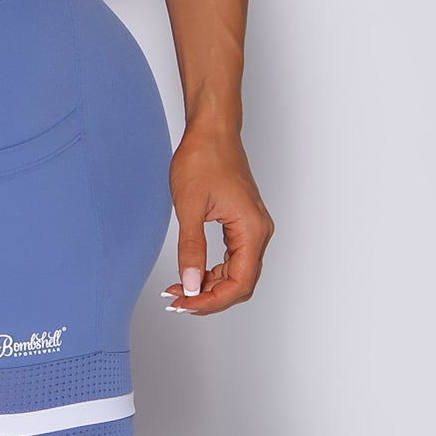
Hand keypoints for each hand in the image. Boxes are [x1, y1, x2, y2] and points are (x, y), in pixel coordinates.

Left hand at [162, 124, 272, 314]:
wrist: (212, 130)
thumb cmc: (203, 158)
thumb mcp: (189, 206)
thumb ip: (191, 248)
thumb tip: (189, 284)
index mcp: (251, 229)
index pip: (240, 283)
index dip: (212, 300)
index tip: (184, 304)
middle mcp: (258, 232)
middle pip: (241, 284)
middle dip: (209, 297)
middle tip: (177, 302)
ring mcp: (252, 228)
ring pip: (237, 273)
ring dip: (210, 286)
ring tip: (178, 290)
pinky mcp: (243, 223)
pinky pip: (233, 259)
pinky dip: (213, 271)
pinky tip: (191, 273)